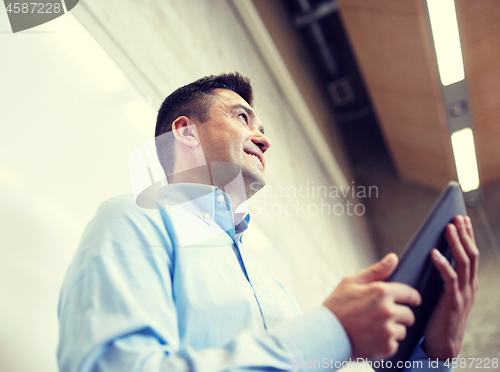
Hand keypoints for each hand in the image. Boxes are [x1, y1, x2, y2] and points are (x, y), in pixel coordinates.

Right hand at [323, 253, 420, 359]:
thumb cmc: (336, 306)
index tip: (413, 300)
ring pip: (402, 331)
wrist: (323, 334)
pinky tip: (370, 339)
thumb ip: (376, 271)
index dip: (412, 297)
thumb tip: (393, 258)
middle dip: (399, 315)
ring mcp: (387, 330)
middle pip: (409, 315)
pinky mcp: (386, 347)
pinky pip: (394, 345)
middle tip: (383, 317)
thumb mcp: (351, 282)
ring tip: (373, 329)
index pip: (410, 294)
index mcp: (381, 292)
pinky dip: (385, 344)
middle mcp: (387, 311)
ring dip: (392, 330)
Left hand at [423, 215, 478, 358]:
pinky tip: (434, 253)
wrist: (443, 345)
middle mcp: (470, 286)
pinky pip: (449, 279)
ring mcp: (463, 294)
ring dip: (456, 243)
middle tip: (457, 217)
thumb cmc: (439, 317)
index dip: (467, 236)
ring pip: (463, 263)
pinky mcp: (452, 301)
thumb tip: (430, 254)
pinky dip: (443, 264)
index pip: (471, 254)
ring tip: (448, 228)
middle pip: (471, 254)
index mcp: (468, 283)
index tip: (462, 218)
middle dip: (464, 234)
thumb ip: (442, 277)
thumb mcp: (444, 294)